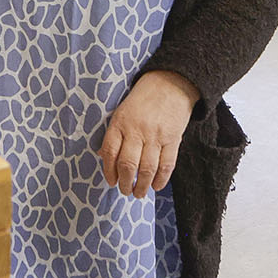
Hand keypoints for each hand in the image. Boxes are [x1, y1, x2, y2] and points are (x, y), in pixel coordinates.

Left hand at [99, 71, 199, 198]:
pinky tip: (156, 186)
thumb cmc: (143, 99)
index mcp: (120, 122)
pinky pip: (167, 164)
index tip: (111, 181)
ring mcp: (156, 135)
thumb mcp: (122, 112)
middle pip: (128, 164)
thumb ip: (114, 134)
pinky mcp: (173, 138)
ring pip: (147, 168)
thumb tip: (104, 157)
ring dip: (142, 186)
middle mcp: (137, 130)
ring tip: (139, 193)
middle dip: (125, 183)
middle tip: (125, 191)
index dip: (109, 171)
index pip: (110, 152)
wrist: (170, 83)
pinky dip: (161, 179)